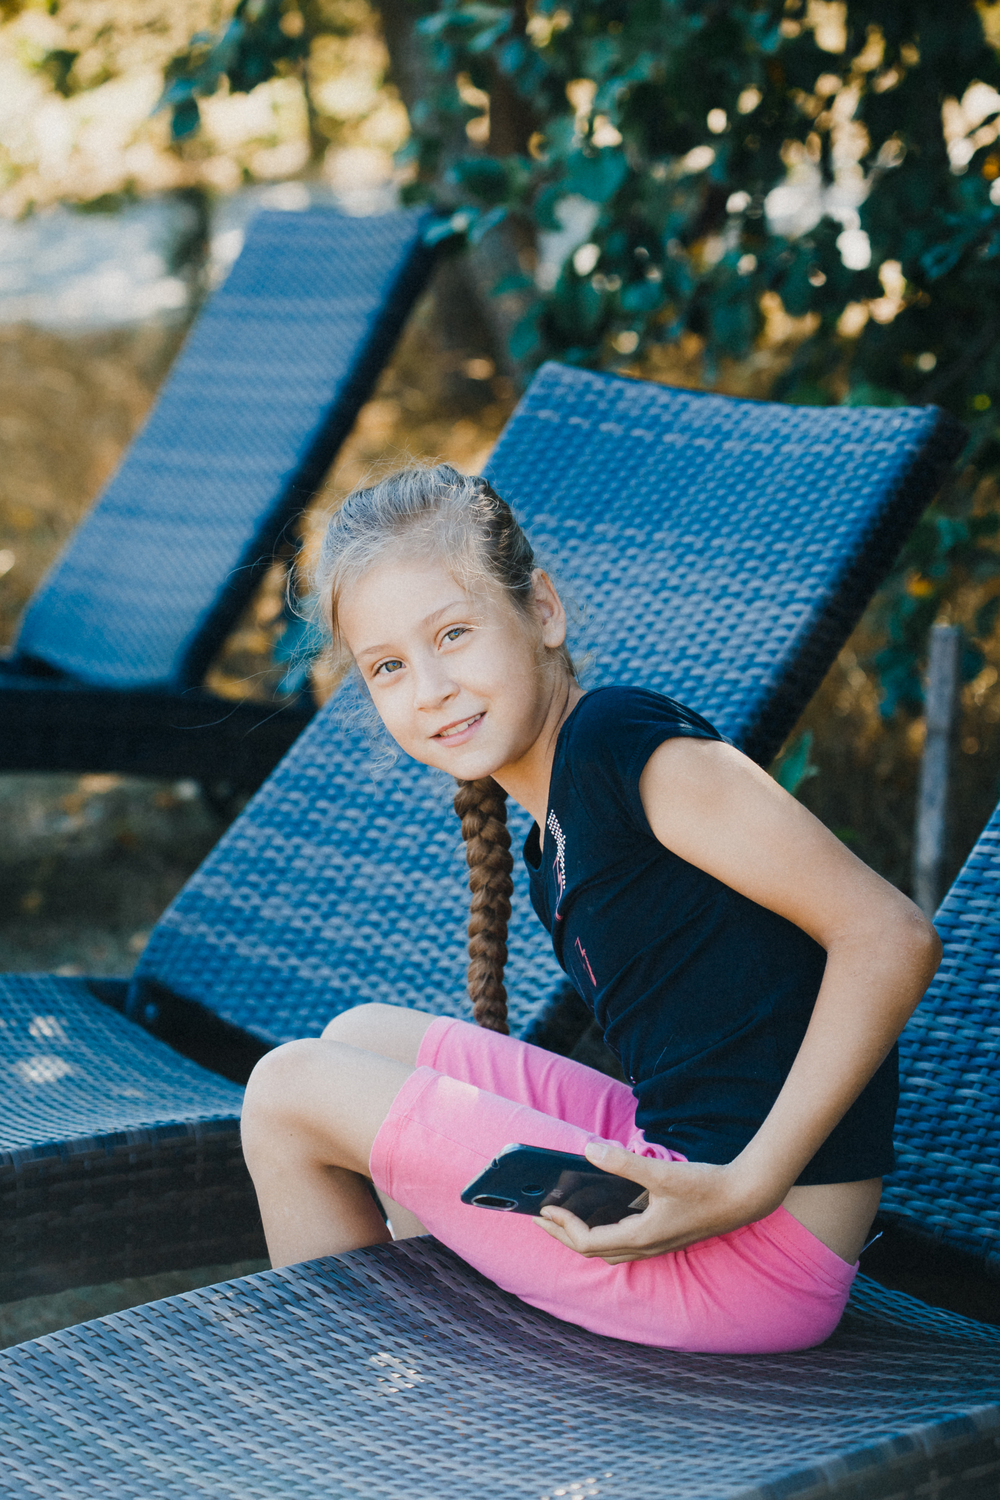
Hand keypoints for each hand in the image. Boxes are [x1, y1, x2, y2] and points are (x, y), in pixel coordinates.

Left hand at [533, 1141, 777, 1264]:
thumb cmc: (706, 1187)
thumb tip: (588, 1149)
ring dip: (583, 1236)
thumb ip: (623, 1162)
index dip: (562, 1227)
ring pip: (610, 1250)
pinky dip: (604, 1232)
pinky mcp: (665, 1237)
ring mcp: (657, 1245)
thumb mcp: (661, 1173)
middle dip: (564, 1235)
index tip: (545, 1209)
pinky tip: (603, 1212)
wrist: (746, 1198)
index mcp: (641, 1238)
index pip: (588, 1242)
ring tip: (565, 1216)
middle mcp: (647, 1248)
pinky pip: (624, 1243)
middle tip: (541, 1217)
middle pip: (593, 1251)